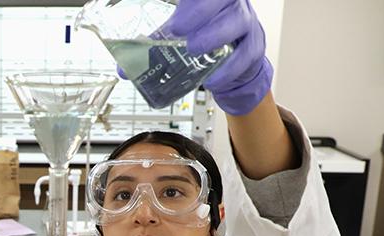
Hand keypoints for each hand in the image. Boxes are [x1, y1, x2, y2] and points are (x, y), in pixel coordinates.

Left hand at [164, 0, 272, 115]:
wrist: (236, 63)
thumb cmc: (207, 38)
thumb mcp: (182, 32)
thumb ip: (158, 41)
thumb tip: (129, 64)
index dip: (193, 2)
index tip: (176, 18)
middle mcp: (231, 3)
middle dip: (202, 10)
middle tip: (177, 28)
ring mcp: (245, 21)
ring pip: (239, 20)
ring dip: (215, 35)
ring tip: (194, 50)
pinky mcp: (254, 45)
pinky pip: (246, 54)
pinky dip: (228, 69)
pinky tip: (211, 79)